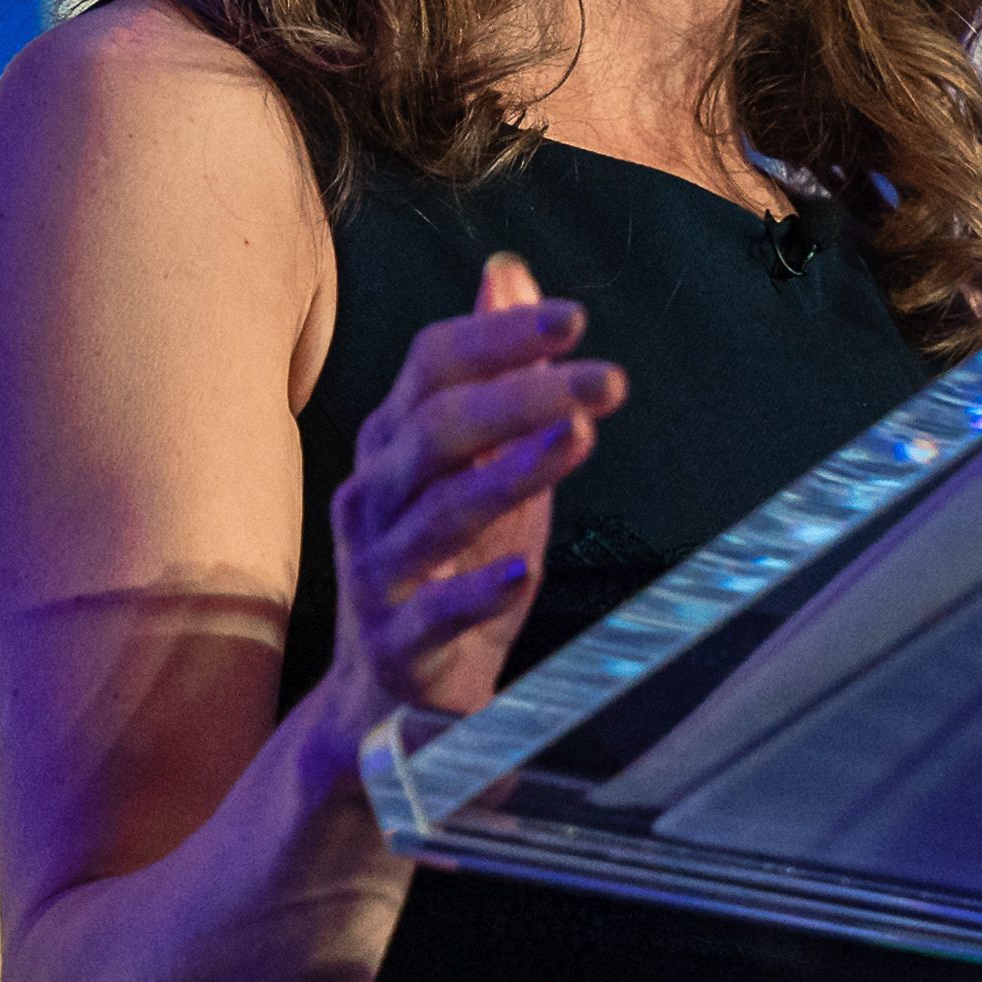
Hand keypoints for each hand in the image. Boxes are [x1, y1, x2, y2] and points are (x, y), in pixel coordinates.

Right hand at [321, 252, 619, 728]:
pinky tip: (524, 572)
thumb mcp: (475, 469)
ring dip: (511, 472)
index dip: (498, 337)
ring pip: (437, 510)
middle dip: (524, 394)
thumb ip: (494, 379)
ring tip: (579, 441)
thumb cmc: (443, 573)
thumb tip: (508, 273)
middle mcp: (375, 497)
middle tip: (607, 381)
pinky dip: (477, 591)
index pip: (432, 365)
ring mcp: (377, 572)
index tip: (574, 319)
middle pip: (437, 426)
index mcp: (393, 445)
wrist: (382, 708)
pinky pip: (431, 614)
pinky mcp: (395, 648)